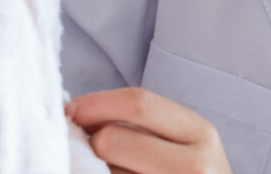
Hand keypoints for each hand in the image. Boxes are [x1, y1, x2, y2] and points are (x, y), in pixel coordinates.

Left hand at [66, 87, 232, 173]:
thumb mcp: (186, 143)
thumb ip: (146, 126)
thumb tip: (80, 115)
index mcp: (199, 131)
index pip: (138, 103)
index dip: (96, 103)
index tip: (71, 110)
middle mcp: (195, 163)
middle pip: (113, 139)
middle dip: (89, 142)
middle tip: (80, 148)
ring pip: (108, 171)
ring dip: (94, 169)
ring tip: (107, 169)